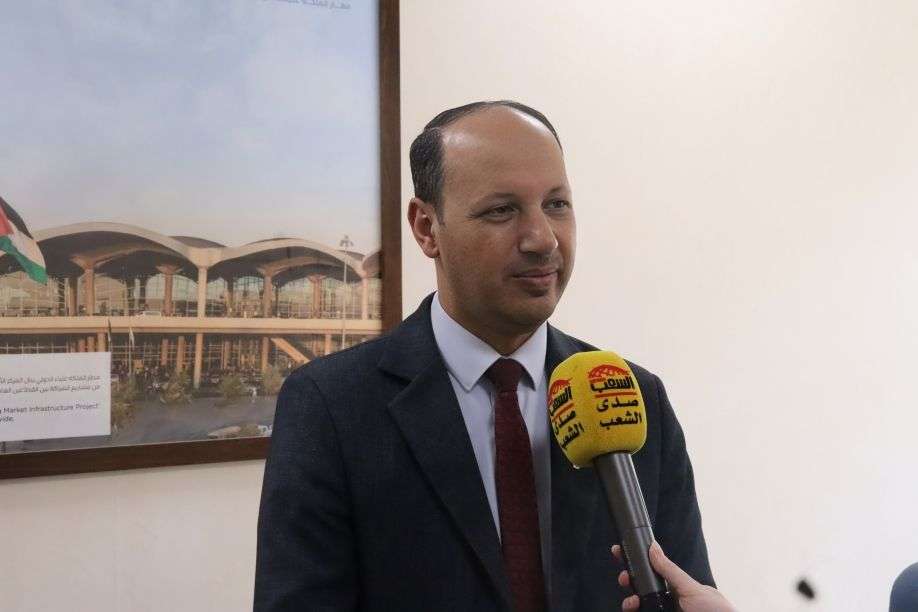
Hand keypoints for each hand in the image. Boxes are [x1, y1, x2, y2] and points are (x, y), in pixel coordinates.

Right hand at [611, 542, 735, 611]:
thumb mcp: (691, 588)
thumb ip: (669, 570)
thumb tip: (653, 547)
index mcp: (676, 589)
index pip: (652, 572)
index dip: (636, 563)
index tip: (620, 553)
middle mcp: (667, 602)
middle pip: (641, 589)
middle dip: (629, 580)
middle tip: (624, 578)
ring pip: (638, 606)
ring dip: (629, 601)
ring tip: (631, 603)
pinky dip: (633, 611)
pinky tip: (632, 609)